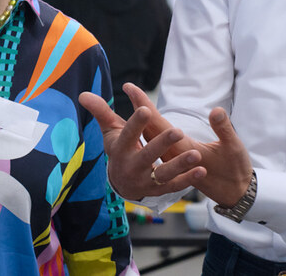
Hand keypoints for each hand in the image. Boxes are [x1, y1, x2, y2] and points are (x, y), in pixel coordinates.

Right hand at [79, 90, 204, 200]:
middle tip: (178, 130)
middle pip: (147, 156)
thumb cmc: (119, 149)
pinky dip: (188, 180)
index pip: (128, 135)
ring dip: (180, 165)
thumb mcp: (111, 131)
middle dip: (162, 144)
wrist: (121, 184)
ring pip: (163, 174)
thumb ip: (102, 112)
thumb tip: (83, 94)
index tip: (146, 110)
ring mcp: (145, 181)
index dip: (136, 123)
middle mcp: (132, 166)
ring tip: (196, 154)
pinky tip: (202, 170)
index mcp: (121, 150)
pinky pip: (174, 186)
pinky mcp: (159, 191)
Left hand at [124, 84, 252, 206]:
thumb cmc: (235, 170)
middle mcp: (174, 153)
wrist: (234, 194)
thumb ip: (224, 129)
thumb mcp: (233, 148)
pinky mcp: (178, 161)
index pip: (158, 123)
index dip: (144, 105)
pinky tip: (149, 126)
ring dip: (145, 120)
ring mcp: (174, 158)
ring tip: (137, 103)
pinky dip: (153, 132)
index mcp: (184, 148)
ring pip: (153, 137)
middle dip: (141, 107)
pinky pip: (160, 145)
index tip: (131, 89)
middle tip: (129, 88)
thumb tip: (215, 110)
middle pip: (151, 128)